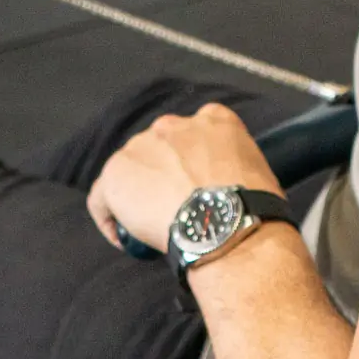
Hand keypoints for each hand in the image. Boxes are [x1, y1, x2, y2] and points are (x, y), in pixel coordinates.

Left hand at [86, 103, 282, 253]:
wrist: (228, 227)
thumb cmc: (252, 210)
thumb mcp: (256, 172)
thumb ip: (234, 167)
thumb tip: (227, 190)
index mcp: (215, 120)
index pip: (194, 136)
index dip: (190, 165)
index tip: (193, 189)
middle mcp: (174, 125)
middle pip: (158, 150)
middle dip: (162, 178)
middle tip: (173, 211)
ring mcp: (142, 145)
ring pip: (130, 171)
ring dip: (137, 196)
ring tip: (150, 229)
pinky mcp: (117, 172)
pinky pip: (102, 196)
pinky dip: (109, 216)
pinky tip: (123, 238)